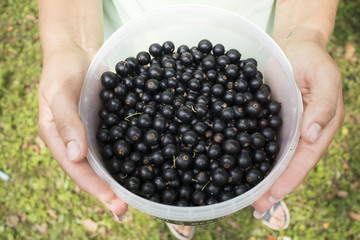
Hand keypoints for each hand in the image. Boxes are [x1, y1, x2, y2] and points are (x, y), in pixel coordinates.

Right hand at [38, 45, 127, 218]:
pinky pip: (121, 142)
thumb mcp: (58, 93)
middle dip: (111, 192)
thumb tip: (77, 155)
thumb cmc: (61, 71)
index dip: (95, 187)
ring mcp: (95, 134)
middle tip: (127, 209)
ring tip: (140, 196)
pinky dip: (132, 154)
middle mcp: (78, 142)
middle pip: (94, 172)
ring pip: (109, 161)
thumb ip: (66, 122)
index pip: (77, 170)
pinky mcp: (110, 124)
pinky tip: (148, 163)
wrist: (77, 52)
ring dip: (123, 178)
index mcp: (59, 140)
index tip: (114, 203)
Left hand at [252, 41, 344, 214]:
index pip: (304, 160)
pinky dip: (248, 153)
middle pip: (286, 164)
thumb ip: (323, 105)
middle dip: (272, 185)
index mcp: (319, 127)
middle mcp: (301, 133)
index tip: (272, 196)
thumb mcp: (325, 77)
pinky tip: (234, 163)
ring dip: (258, 174)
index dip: (289, 179)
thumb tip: (313, 136)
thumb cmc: (313, 59)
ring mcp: (284, 127)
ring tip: (243, 192)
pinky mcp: (267, 119)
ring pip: (271, 156)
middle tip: (254, 205)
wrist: (294, 45)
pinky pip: (257, 139)